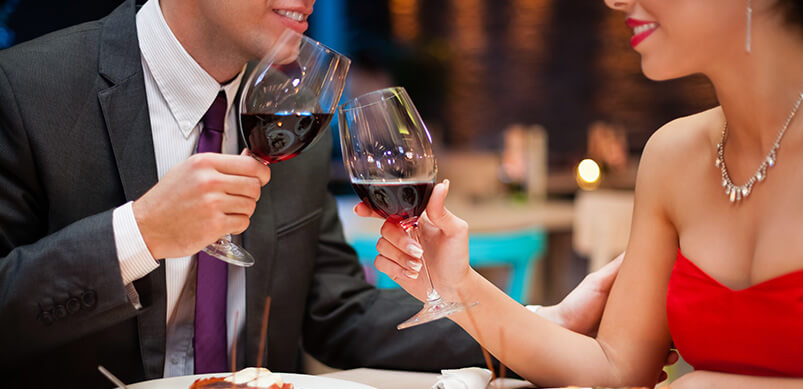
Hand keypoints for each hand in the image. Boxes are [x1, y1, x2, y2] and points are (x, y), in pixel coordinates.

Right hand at [132, 151, 269, 258]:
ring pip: (250, 205)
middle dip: (251, 193)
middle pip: (254, 186)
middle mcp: (209, 182)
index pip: (250, 164)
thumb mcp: (189, 170)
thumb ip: (220, 165)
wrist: (147, 226)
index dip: (262, 173)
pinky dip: (236, 224)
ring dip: (243, 210)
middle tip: (238, 197)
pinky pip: (242, 223)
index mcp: (204, 163)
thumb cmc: (167, 199)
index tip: (261, 177)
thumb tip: (249, 159)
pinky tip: (222, 221)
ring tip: (225, 210)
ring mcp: (212, 204)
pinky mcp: (214, 225)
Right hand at [358, 180, 473, 300]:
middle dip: (399, 241)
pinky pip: (380, 262)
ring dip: (400, 257)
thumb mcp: (455, 231)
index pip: (391, 207)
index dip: (372, 207)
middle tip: (418, 251)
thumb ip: (442, 210)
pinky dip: (396, 269)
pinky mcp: (393, 266)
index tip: (360, 209)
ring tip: (418, 265)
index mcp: (416, 218)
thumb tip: (442, 185)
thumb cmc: (457, 257)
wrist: (454, 287)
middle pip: (385, 228)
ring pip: (381, 246)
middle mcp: (404, 232)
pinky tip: (411, 273)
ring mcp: (397, 250)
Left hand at [536, 252, 677, 381]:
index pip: (661, 313)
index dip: (674, 315)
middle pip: (664, 336)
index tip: (684, 314)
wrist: (558, 329)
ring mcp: (629, 347)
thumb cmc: (578, 304)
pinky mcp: (621, 363)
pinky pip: (642, 371)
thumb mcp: (599, 283)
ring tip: (669, 358)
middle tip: (678, 343)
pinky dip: (653, 373)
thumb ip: (619, 268)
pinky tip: (658, 373)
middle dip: (674, 341)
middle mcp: (634, 330)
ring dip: (667, 358)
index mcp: (634, 310)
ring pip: (656, 355)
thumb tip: (640, 244)